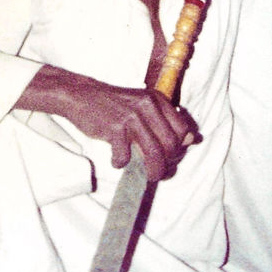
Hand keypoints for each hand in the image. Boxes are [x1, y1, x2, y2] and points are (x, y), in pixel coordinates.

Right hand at [15, 65, 197, 180]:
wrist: (80, 95)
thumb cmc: (111, 103)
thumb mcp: (141, 105)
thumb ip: (164, 120)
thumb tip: (191, 140)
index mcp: (156, 100)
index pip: (181, 129)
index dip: (178, 148)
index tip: (169, 157)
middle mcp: (147, 106)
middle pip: (170, 144)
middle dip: (166, 164)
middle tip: (157, 171)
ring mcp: (131, 117)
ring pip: (154, 153)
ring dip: (153, 171)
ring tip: (147, 176)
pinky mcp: (115, 128)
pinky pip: (125, 156)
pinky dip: (121, 163)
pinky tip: (116, 160)